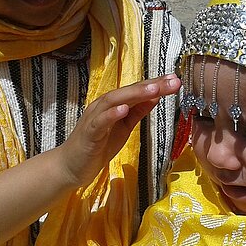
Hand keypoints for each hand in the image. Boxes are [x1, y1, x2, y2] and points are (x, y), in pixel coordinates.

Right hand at [56, 74, 180, 186]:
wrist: (71, 167)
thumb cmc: (98, 146)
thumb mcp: (124, 127)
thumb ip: (138, 111)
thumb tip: (156, 96)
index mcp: (113, 104)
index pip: (137, 91)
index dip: (156, 84)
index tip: (175, 79)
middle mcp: (103, 106)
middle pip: (128, 91)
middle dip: (151, 85)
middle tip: (172, 81)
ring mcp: (94, 118)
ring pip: (114, 101)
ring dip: (134, 94)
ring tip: (153, 89)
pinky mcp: (88, 133)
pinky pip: (100, 122)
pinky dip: (112, 114)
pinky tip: (124, 109)